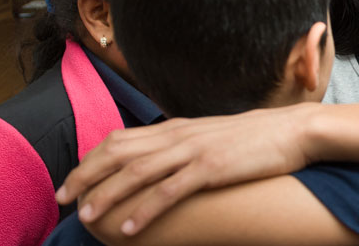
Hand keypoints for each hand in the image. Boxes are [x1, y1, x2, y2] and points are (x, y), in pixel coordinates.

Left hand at [56, 102, 320, 235]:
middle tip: (63, 199)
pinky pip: (169, 191)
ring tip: (87, 217)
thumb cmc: (257, 138)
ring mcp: (194, 151)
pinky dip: (144, 210)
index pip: (119, 140)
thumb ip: (185, 146)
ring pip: (136, 172)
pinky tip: (128, 229)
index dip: (90, 161)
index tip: (72, 182)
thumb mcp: (213, 137)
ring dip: (106, 195)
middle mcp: (179, 136)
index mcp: (177, 128)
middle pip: (117, 153)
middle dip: (85, 177)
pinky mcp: (212, 168)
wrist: (295, 130)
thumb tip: (164, 161)